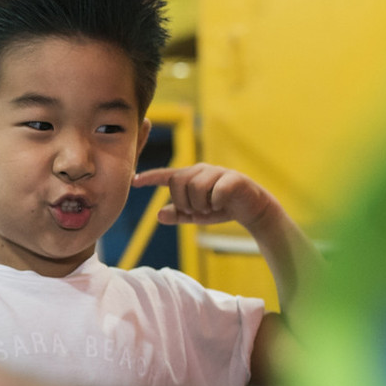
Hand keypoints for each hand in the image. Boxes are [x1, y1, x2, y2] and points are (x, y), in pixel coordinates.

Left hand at [134, 164, 275, 231]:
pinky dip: (216, 203)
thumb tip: (159, 215)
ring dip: (200, 204)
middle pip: (177, 182)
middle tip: (196, 211)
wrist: (252, 209)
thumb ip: (178, 214)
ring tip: (211, 208)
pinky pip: (216, 191)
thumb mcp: (196, 215)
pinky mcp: (233, 177)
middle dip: (183, 202)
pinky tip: (222, 205)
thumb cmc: (220, 209)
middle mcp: (201, 170)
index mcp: (190, 177)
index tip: (133, 181)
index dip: (150, 177)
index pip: (166, 175)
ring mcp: (218, 172)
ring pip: (195, 187)